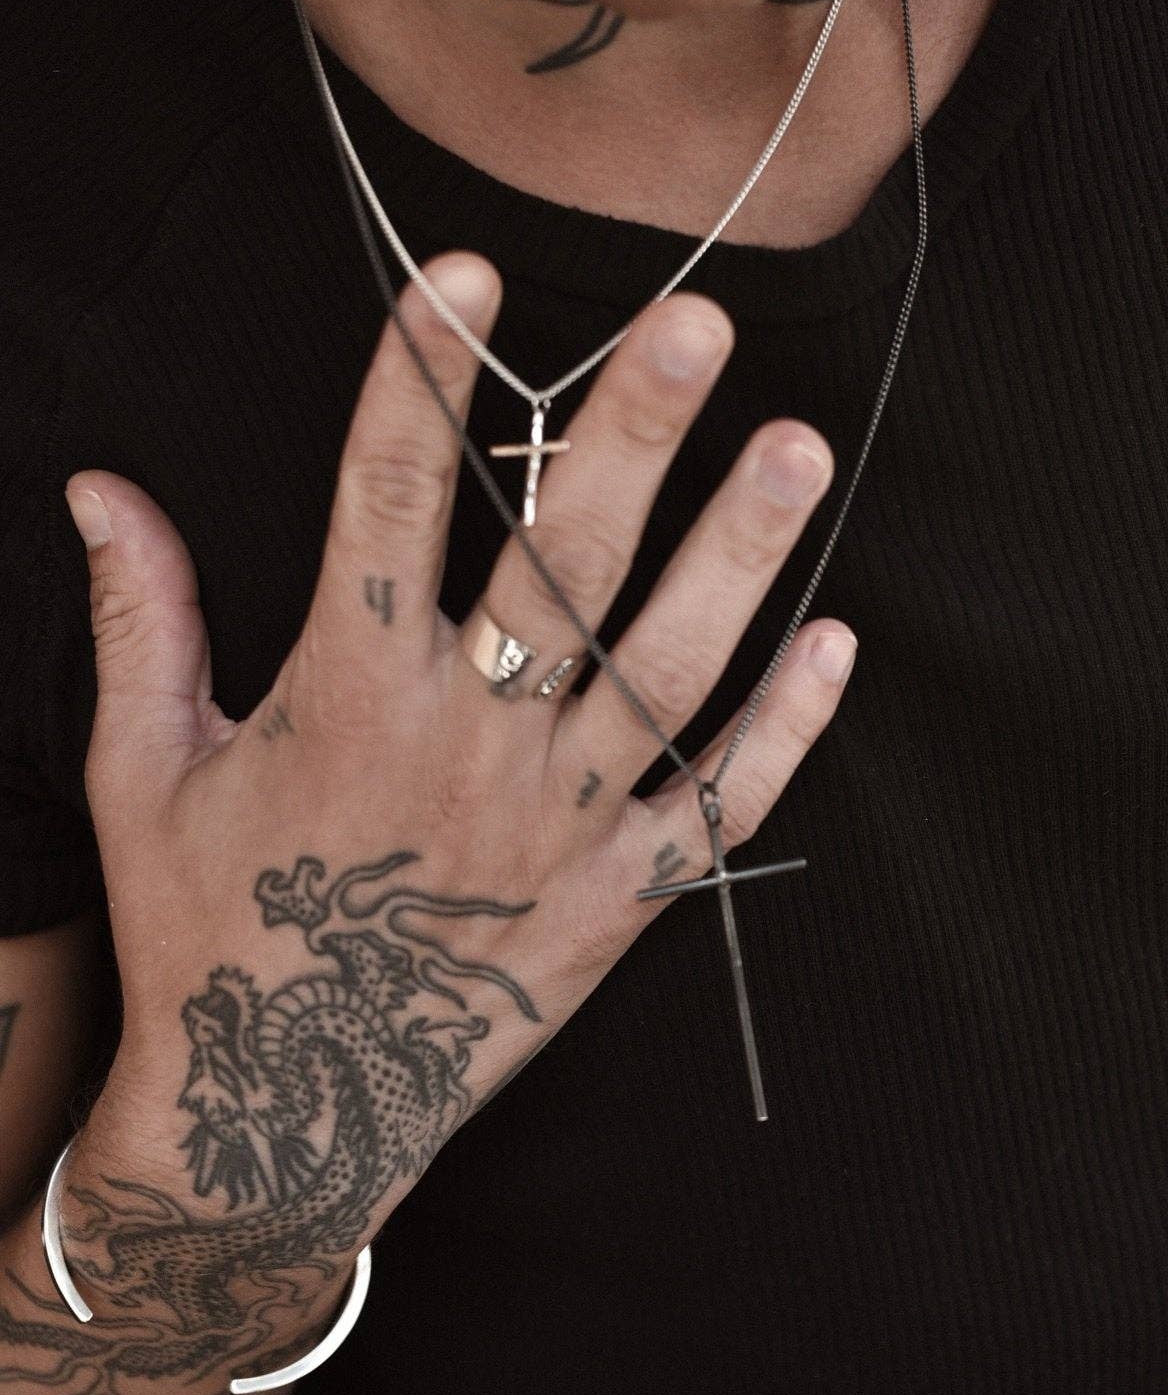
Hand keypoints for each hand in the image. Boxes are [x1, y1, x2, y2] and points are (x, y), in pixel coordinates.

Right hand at [63, 252, 854, 1276]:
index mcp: (347, 700)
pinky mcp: (618, 905)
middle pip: (558, 569)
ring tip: (801, 448)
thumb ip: (141, 622)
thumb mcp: (144, 775)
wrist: (278, 1122)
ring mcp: (557, 829)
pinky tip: (839, 642)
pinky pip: (715, 808)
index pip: (384, 506)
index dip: (420, 383)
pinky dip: (783, 731)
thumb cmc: (207, 932)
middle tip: (698, 323)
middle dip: (627, 436)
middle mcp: (466, 749)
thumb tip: (101, 487)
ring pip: (663, 673)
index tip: (468, 271)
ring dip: (737, 559)